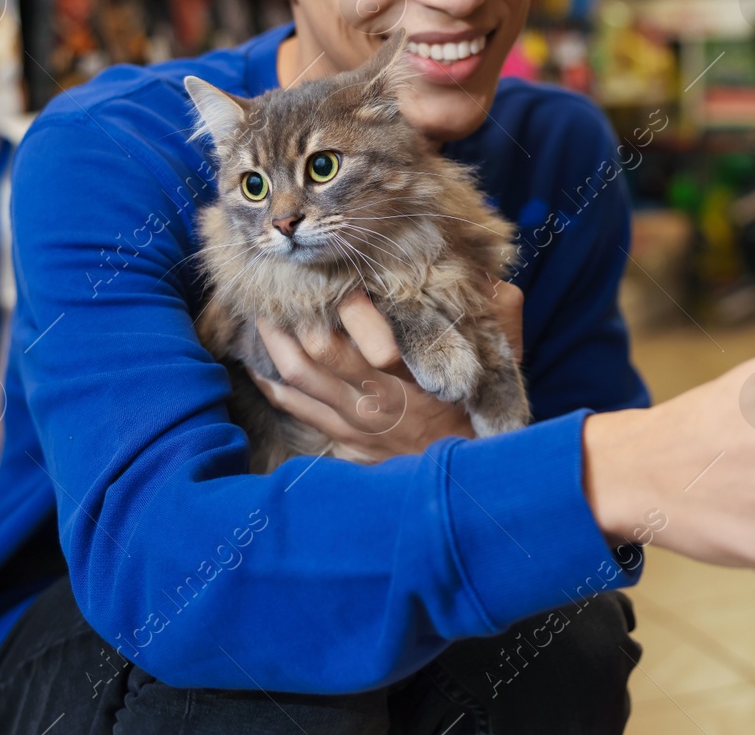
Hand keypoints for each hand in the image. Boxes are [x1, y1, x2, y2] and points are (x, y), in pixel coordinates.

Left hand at [254, 284, 524, 462]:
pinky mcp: (343, 441)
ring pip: (297, 377)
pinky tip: (257, 361)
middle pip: (319, 350)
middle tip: (278, 288)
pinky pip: (294, 407)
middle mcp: (379, 399)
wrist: (466, 478)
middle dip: (294, 316)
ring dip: (272, 343)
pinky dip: (270, 381)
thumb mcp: (497, 362)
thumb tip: (486, 277)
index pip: (369, 329)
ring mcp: (355, 424)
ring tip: (260, 315)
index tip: (338, 277)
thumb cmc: (478, 410)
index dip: (348, 300)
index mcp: (415, 374)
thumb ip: (498, 315)